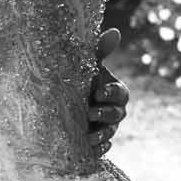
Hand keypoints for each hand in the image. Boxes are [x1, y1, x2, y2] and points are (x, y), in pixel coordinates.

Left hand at [87, 26, 128, 157]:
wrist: (61, 100)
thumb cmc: (79, 78)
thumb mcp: (87, 64)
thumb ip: (100, 50)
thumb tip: (116, 31)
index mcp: (115, 91)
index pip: (120, 93)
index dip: (111, 94)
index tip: (97, 92)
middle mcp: (114, 110)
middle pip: (118, 114)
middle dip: (106, 115)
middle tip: (90, 113)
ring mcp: (105, 127)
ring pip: (110, 132)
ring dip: (102, 135)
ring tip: (90, 137)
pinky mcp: (96, 140)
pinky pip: (103, 147)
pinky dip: (99, 149)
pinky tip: (91, 150)